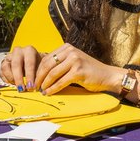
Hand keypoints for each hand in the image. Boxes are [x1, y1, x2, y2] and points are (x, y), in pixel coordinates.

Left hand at [1, 44, 119, 95]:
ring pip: (52, 73)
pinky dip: (53, 89)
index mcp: (67, 47)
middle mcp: (70, 51)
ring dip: (44, 84)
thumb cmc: (89, 71)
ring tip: (40, 91)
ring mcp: (75, 60)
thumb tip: (40, 73)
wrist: (107, 76)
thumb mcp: (73, 62)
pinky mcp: (79, 71)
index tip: (32, 79)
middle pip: (47, 65)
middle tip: (33, 86)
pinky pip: (61, 81)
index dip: (37, 70)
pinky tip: (48, 93)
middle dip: (38, 77)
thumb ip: (59, 63)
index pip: (46, 58)